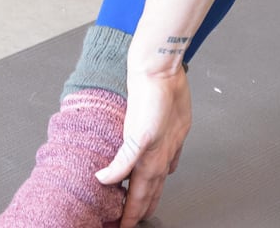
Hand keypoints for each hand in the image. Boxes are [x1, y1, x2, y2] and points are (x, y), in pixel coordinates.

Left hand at [96, 68, 192, 226]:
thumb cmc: (151, 95)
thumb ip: (124, 161)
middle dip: (143, 210)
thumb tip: (105, 179)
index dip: (131, 215)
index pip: (140, 197)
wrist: (161, 69)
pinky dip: (162, 170)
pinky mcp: (173, 130)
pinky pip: (169, 158)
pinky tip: (163, 170)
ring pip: (160, 177)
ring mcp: (170, 143)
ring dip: (152, 193)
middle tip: (133, 222)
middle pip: (152, 192)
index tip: (124, 227)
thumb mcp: (136, 133)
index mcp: (152, 158)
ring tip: (146, 204)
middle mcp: (162, 154)